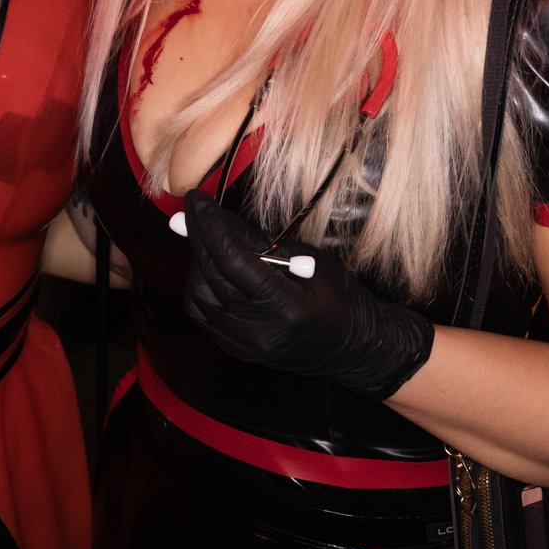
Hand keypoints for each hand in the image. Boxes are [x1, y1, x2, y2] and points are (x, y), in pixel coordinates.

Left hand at [179, 189, 433, 400]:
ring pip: (199, 295)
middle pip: (211, 274)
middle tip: (194, 209)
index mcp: (284, 306)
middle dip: (198, 236)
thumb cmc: (340, 298)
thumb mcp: (309, 260)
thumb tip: (218, 218)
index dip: (210, 225)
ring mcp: (245, 345)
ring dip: (198, 262)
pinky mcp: (236, 350)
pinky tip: (211, 268)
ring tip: (211, 241)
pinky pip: (202, 313)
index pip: (233, 259)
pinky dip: (201, 285)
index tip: (196, 199)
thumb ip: (260, 243)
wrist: (354, 348)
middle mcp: (259, 330)